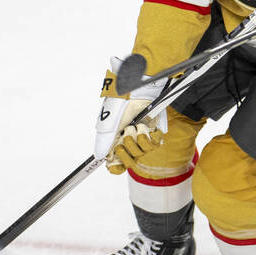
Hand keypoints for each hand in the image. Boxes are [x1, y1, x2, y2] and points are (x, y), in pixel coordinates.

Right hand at [95, 57, 166, 174]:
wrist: (138, 89)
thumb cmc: (121, 101)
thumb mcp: (109, 121)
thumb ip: (105, 140)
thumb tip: (99, 157)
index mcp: (115, 139)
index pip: (115, 162)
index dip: (116, 166)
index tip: (114, 165)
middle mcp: (129, 139)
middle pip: (129, 161)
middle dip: (126, 150)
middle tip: (125, 134)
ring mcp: (142, 136)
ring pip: (141, 154)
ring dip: (137, 140)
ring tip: (135, 126)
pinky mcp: (155, 130)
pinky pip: (154, 144)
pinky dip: (148, 137)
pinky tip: (144, 126)